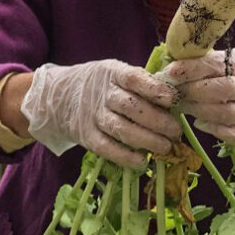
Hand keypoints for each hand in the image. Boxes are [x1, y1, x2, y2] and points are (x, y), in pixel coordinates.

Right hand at [20, 60, 180, 168]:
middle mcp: (101, 93)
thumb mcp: (116, 72)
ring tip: (166, 147)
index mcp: (112, 72)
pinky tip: (143, 161)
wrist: (58, 96)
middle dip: (158, 121)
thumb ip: (141, 82)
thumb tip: (176, 96)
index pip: (134, 78)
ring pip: (121, 129)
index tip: (173, 99)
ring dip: (147, 140)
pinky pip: (107, 148)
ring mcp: (92, 116)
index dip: (154, 88)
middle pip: (131, 107)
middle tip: (176, 132)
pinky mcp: (86, 136)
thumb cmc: (99, 84)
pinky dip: (126, 156)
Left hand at [164, 48, 234, 148]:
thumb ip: (210, 63)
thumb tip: (172, 67)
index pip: (215, 64)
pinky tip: (202, 123)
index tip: (171, 72)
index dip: (191, 68)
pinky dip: (216, 130)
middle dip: (193, 92)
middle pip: (222, 89)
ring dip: (200, 111)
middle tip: (174, 93)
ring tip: (185, 106)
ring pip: (227, 113)